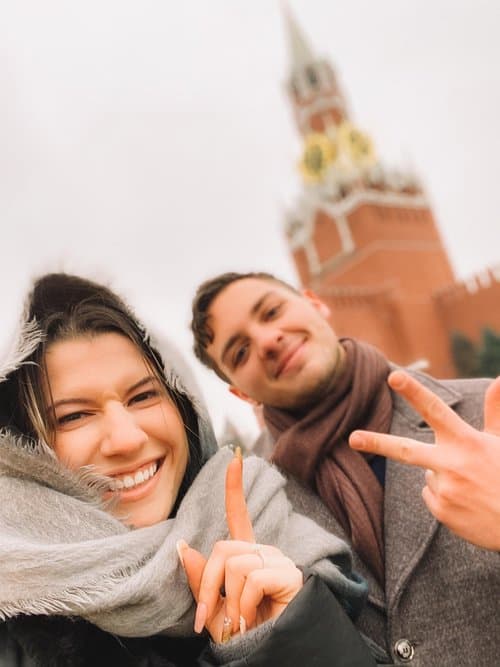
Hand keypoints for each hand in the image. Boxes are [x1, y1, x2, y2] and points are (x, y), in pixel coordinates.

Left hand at [177, 449, 302, 641]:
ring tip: (239, 622)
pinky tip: (253, 620)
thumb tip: (183, 545)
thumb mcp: (215, 609)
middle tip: (208, 621)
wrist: (271, 657)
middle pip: (222, 548)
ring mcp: (278, 561)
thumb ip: (201, 579)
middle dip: (208, 586)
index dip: (234, 486)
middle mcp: (264, 552)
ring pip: (235, 564)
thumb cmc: (245, 635)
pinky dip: (244, 606)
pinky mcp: (290, 574)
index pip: (238, 514)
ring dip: (227, 601)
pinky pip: (252, 579)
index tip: (234, 455)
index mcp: (246, 556)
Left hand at [349, 370, 499, 549]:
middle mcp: (452, 464)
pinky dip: (445, 497)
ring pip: (427, 474)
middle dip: (376, 442)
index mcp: (467, 442)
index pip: (435, 410)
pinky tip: (467, 502)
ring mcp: (445, 490)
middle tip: (353, 439)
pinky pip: (431, 496)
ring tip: (473, 487)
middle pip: (405, 450)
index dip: (414, 392)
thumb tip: (499, 379)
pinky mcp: (442, 512)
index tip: (393, 376)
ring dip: (443, 476)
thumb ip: (495, 410)